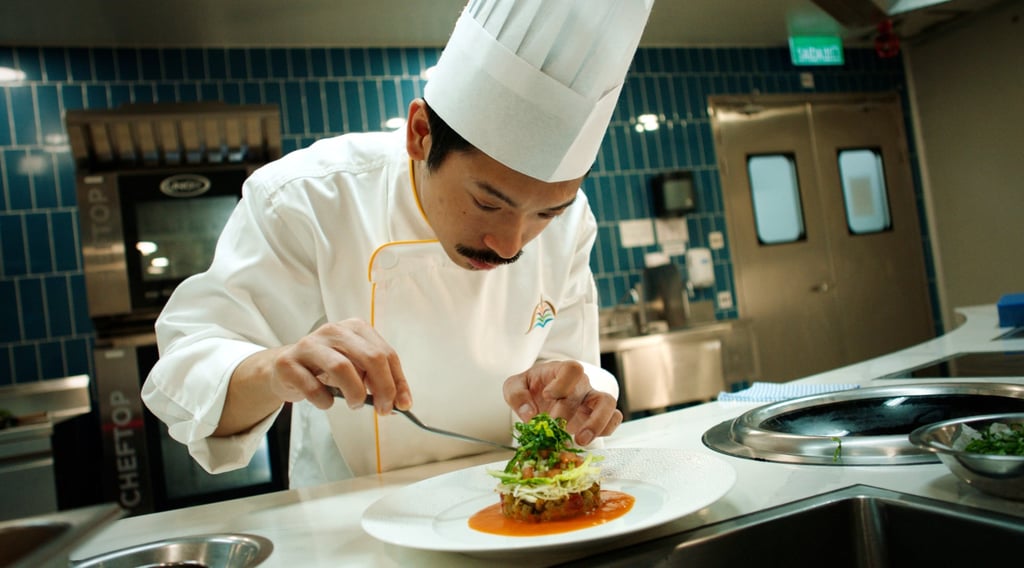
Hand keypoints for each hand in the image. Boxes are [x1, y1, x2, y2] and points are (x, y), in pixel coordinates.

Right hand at [221, 318, 411, 436]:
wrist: (284, 368)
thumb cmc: (326, 369)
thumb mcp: (356, 368)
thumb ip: (378, 380)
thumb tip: (402, 402)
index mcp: (355, 328)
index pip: (386, 353)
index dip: (398, 381)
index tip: (403, 404)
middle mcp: (333, 331)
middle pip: (370, 357)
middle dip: (383, 388)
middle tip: (383, 409)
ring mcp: (309, 344)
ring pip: (342, 368)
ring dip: (355, 393)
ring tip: (355, 404)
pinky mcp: (288, 363)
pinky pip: (313, 387)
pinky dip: (324, 401)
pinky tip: (325, 402)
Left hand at [502, 360, 622, 445]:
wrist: (540, 398)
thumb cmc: (531, 388)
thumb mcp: (514, 386)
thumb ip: (517, 395)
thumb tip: (529, 414)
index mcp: (561, 371)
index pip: (572, 369)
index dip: (563, 382)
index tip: (548, 396)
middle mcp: (580, 383)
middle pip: (583, 390)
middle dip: (567, 412)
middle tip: (553, 428)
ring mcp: (592, 399)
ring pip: (608, 403)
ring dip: (596, 423)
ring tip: (580, 440)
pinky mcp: (598, 417)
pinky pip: (613, 419)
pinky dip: (605, 430)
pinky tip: (587, 440)